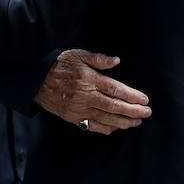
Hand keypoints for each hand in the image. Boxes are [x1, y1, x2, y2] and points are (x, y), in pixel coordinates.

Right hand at [34, 49, 151, 133]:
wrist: (36, 79)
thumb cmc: (60, 64)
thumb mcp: (78, 55)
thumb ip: (98, 59)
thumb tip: (117, 60)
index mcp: (88, 79)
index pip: (116, 89)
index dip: (132, 96)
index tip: (145, 99)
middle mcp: (85, 96)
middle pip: (114, 106)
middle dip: (133, 111)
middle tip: (147, 113)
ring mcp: (79, 109)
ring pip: (106, 118)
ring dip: (123, 122)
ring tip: (137, 122)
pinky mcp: (72, 118)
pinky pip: (92, 126)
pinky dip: (106, 128)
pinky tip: (116, 128)